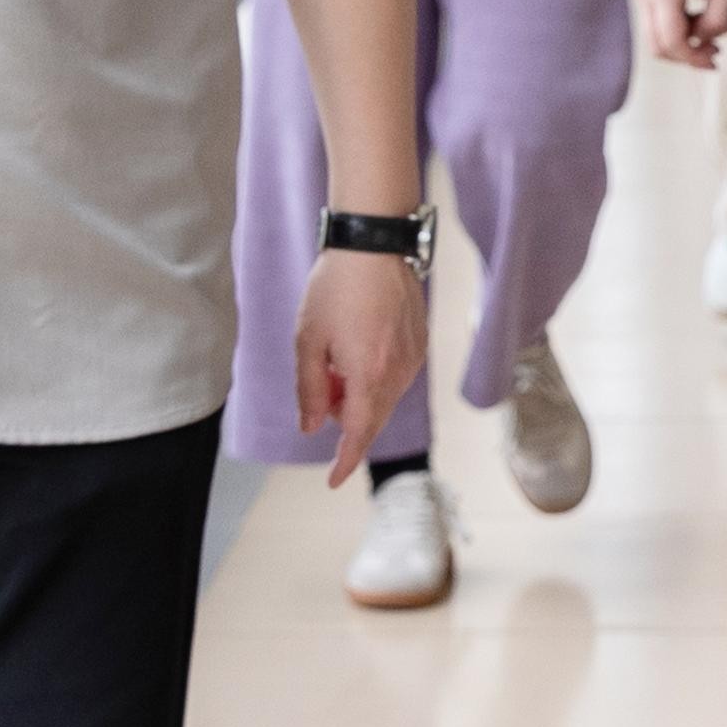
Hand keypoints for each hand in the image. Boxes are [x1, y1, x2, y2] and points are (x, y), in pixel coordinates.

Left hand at [291, 245, 424, 484]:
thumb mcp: (307, 340)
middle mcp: (398, 373)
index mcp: (368, 375)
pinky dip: (373, 378)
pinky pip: (395, 377)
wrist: (373, 246)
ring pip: (384, 398)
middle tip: (319, 395)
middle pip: (371, 418)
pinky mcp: (419, 344)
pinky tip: (356, 349)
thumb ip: (308, 389)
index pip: (357, 433)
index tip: (334, 481)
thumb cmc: (335, 288)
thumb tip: (311, 427)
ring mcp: (413, 359)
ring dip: (357, 396)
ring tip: (334, 362)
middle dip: (343, 419)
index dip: (345, 460)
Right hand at [634, 0, 726, 68]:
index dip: (693, 58)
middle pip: (657, 44)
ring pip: (656, 34)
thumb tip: (705, 41)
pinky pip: (658, 19)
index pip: (671, 41)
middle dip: (687, 54)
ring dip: (684, 41)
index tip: (715, 60)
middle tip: (716, 53)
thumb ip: (718, 19)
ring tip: (714, 31)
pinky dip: (679, 27)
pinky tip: (702, 19)